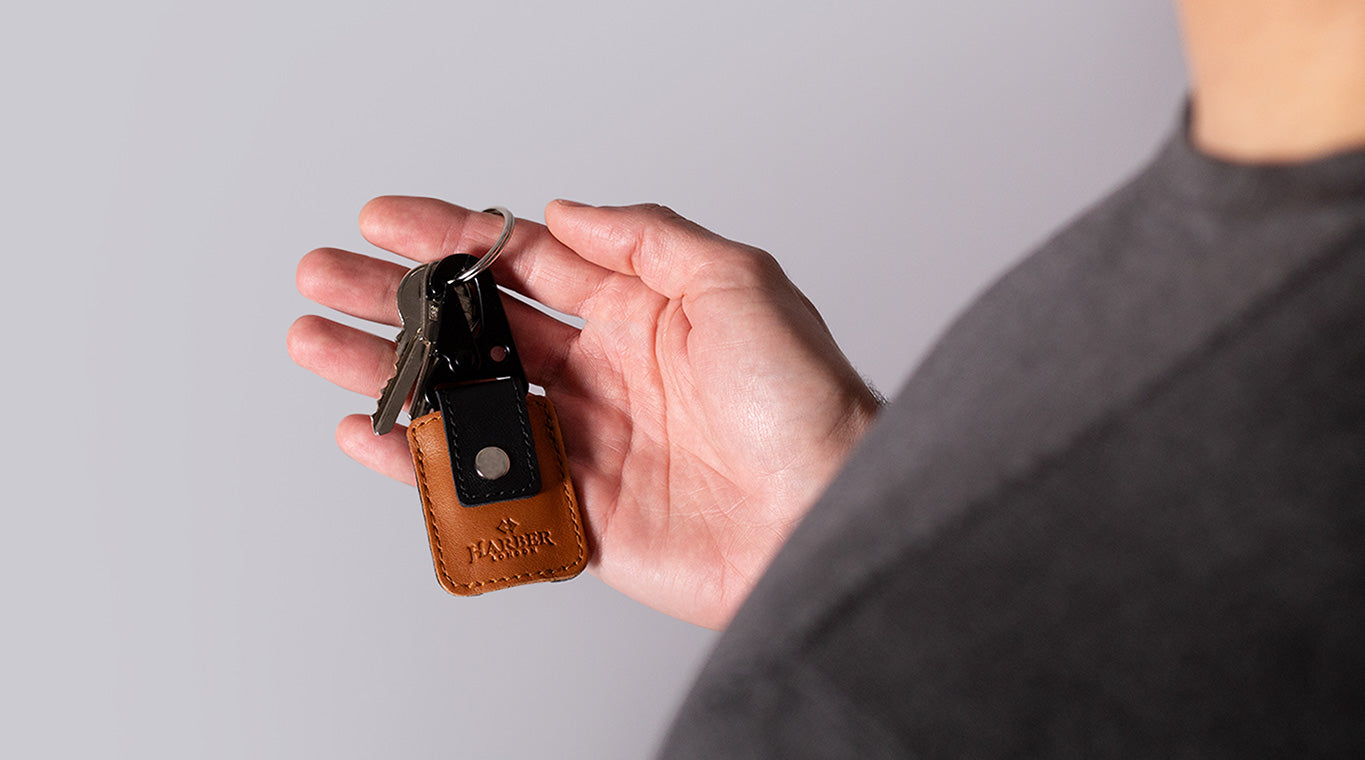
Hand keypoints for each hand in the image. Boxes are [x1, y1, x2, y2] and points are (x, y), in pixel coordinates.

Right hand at [289, 198, 879, 627]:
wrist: (825, 514)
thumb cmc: (801, 401)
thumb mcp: (738, 282)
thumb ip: (646, 240)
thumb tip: (563, 215)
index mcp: (640, 312)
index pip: (526, 263)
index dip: (454, 238)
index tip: (387, 222)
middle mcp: (605, 372)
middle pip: (478, 327)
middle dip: (398, 299)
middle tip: (325, 278)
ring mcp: (585, 441)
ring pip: (465, 398)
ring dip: (387, 370)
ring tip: (315, 343)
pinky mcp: (576, 511)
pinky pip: (482, 479)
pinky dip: (417, 459)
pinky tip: (367, 430)